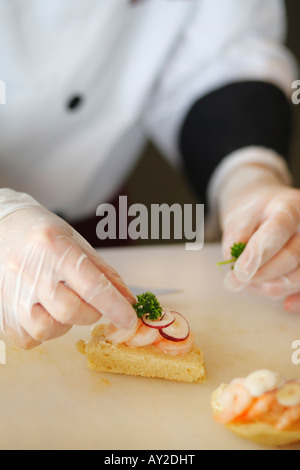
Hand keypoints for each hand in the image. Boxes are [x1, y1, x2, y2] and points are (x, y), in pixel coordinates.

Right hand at [0, 190, 136, 348]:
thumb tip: (128, 302)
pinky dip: (42, 333)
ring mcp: (12, 291)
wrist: (4, 228)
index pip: (90, 285)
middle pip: (70, 311)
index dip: (114, 308)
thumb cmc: (45, 235)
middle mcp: (30, 269)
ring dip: (65, 325)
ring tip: (63, 305)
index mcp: (53, 246)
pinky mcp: (2, 310)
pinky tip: (45, 313)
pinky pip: (27, 339)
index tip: (129, 320)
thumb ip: (104, 273)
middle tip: (92, 303)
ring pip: (46, 329)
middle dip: (91, 314)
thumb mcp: (78, 243)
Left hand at [219, 165, 299, 312]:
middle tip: (236, 280)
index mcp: (289, 206)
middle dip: (262, 273)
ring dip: (272, 286)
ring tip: (248, 282)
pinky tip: (286, 305)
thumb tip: (236, 266)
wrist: (265, 211)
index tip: (239, 271)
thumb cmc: (252, 213)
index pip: (278, 230)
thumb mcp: (238, 217)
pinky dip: (298, 299)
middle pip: (293, 256)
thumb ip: (236, 238)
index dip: (258, 253)